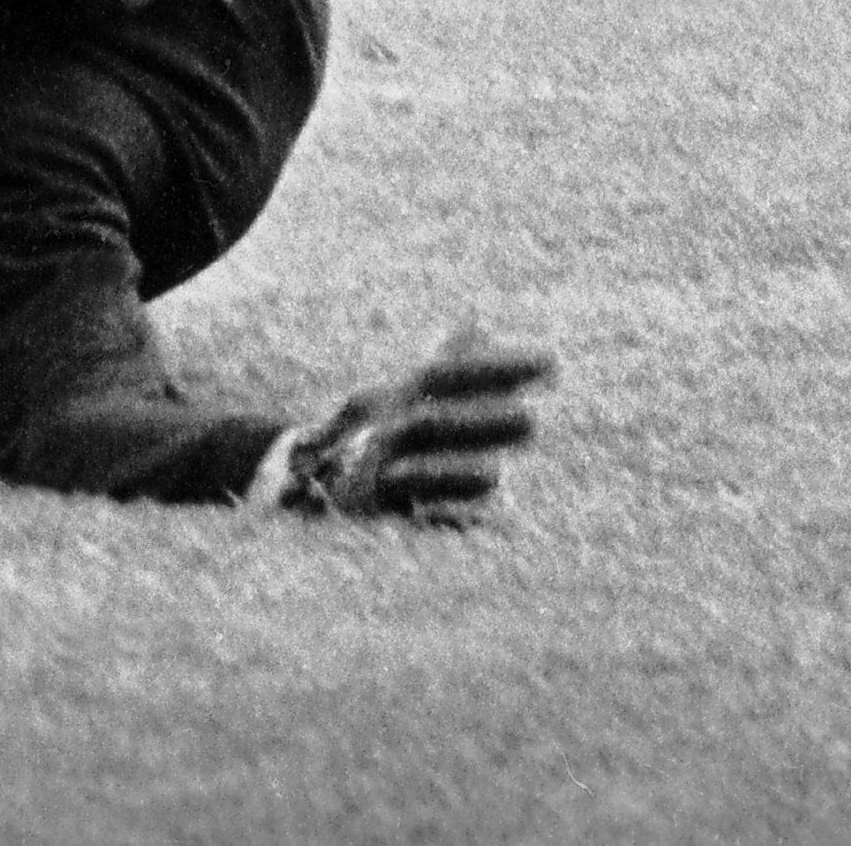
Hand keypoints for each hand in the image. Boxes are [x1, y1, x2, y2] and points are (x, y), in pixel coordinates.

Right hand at [271, 333, 556, 524]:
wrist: (300, 479)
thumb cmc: (370, 432)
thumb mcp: (397, 392)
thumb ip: (443, 363)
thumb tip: (475, 321)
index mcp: (396, 396)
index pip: (445, 375)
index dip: (493, 369)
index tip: (550, 364)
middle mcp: (383, 430)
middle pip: (428, 423)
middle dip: (476, 423)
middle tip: (531, 422)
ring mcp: (373, 473)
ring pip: (411, 474)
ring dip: (451, 476)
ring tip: (495, 476)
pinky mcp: (371, 514)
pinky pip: (405, 521)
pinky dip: (438, 524)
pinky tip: (476, 528)